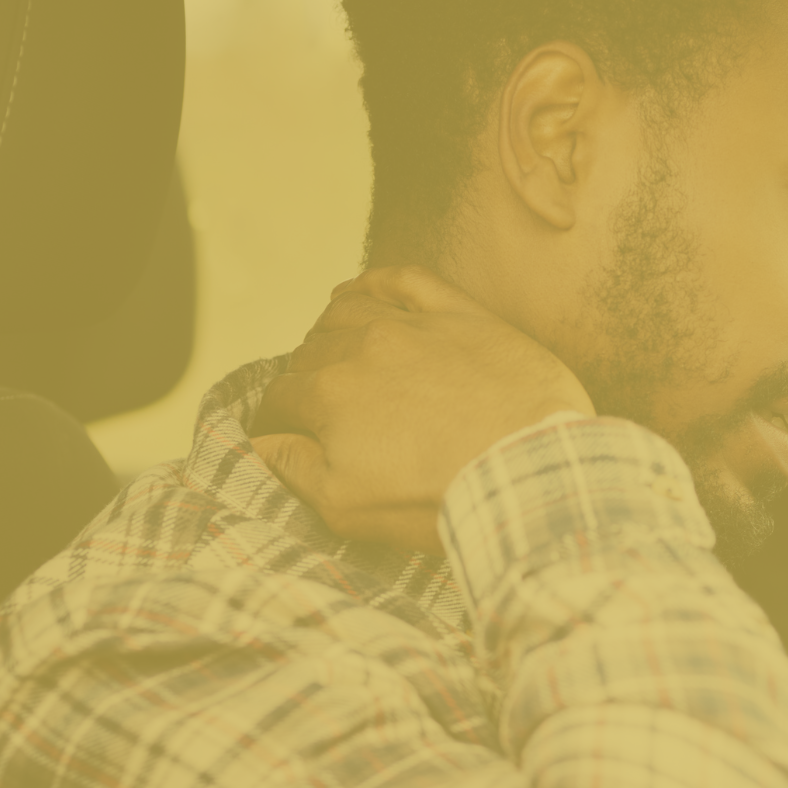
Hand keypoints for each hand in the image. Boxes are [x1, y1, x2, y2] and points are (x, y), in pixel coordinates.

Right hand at [250, 265, 593, 553]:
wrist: (528, 472)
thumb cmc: (441, 496)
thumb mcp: (348, 507)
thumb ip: (293, 469)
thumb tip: (259, 444)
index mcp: (330, 394)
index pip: (280, 398)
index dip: (276, 421)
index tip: (284, 437)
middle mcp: (364, 347)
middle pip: (312, 353)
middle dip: (305, 381)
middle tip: (322, 408)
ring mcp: (415, 325)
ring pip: (348, 310)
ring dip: (330, 330)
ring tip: (334, 352)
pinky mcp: (462, 316)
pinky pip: (405, 280)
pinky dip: (375, 282)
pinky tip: (363, 291)